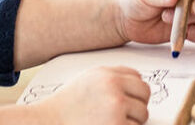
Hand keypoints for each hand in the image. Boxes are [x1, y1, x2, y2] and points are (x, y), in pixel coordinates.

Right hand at [0, 66, 149, 124]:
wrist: (49, 122)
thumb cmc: (67, 105)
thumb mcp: (88, 80)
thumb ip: (112, 77)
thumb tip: (137, 83)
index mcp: (106, 74)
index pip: (138, 77)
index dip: (135, 90)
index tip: (130, 97)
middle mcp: (113, 87)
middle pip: (145, 94)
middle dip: (137, 104)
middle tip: (125, 113)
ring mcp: (116, 107)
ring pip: (142, 113)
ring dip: (132, 120)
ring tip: (112, 121)